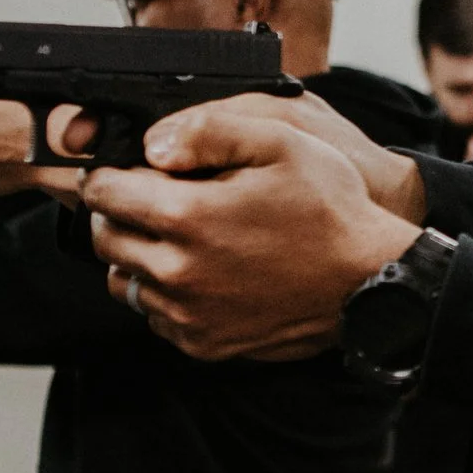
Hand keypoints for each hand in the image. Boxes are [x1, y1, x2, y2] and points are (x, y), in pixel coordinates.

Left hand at [83, 107, 420, 360]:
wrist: (370, 284)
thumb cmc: (330, 211)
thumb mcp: (282, 140)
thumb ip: (208, 128)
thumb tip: (153, 141)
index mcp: (187, 216)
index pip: (102, 192)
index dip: (108, 173)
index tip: (125, 169)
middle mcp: (178, 273)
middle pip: (105, 238)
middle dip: (118, 213)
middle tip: (149, 198)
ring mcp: (189, 315)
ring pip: (124, 281)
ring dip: (137, 255)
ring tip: (175, 237)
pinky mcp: (205, 344)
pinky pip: (156, 317)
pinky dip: (164, 294)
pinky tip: (199, 273)